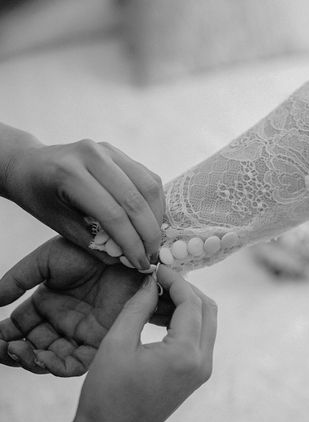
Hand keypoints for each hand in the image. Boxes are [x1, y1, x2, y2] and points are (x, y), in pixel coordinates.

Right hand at [0, 237, 173, 375]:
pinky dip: (58, 366)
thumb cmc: (87, 250)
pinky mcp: (102, 340)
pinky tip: (42, 358)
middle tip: (2, 348)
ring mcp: (82, 332)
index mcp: (48, 302)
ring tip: (17, 351)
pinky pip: (78, 362)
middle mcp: (63, 321)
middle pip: (33, 348)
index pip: (19, 328)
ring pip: (52, 359)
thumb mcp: (45, 261)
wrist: (123, 251)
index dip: (3, 336)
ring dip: (32, 361)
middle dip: (13, 352)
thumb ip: (17, 281)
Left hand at [5, 139, 163, 269]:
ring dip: (157, 217)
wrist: (30, 164)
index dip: (131, 242)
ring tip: (154, 239)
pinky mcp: (119, 152)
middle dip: (149, 233)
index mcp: (70, 174)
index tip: (139, 263)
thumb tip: (124, 259)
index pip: (113, 214)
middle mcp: (92, 156)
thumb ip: (91, 242)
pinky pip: (148, 177)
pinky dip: (155, 202)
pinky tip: (151, 220)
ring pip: (148, 186)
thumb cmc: (40, 196)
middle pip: (135, 200)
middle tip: (152, 255)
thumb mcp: (57, 223)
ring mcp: (108, 150)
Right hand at [70, 266, 216, 421]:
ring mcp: (202, 370)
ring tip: (155, 296)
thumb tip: (151, 281)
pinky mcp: (196, 376)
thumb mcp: (117, 343)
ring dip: (186, 305)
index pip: (192, 302)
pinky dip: (184, 322)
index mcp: (186, 354)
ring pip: (206, 323)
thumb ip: (139, 307)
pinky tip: (158, 316)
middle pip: (208, 309)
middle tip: (159, 280)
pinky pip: (198, 339)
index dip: (175, 280)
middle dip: (186, 290)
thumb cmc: (106, 393)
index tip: (156, 268)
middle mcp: (202, 361)